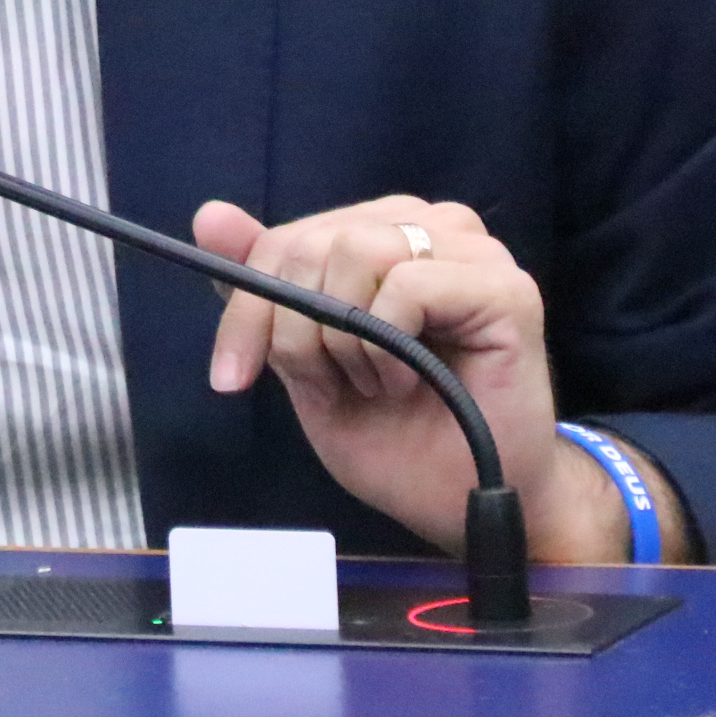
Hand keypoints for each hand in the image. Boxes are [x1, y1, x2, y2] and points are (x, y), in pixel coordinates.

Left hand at [195, 195, 630, 561]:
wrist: (458, 501)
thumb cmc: (392, 433)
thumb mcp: (303, 358)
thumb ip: (263, 286)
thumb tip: (209, 215)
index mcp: (381, 231)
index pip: (286, 240)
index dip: (248, 308)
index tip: (230, 377)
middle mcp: (429, 226)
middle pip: (314, 242)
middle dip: (294, 332)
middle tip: (327, 388)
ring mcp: (472, 251)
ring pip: (357, 251)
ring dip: (345, 339)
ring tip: (375, 383)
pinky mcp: (505, 288)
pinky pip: (408, 285)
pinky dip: (388, 344)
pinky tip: (407, 381)